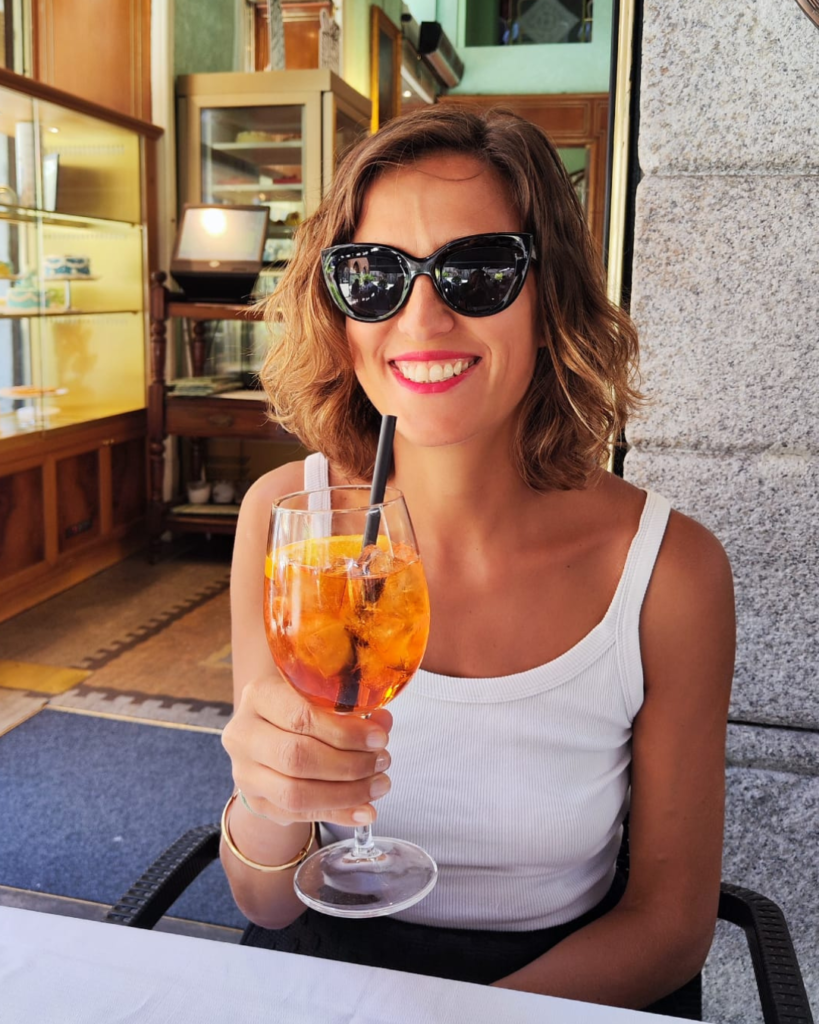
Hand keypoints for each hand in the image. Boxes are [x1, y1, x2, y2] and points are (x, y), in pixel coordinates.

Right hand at [221, 673, 392, 828]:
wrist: (269, 732)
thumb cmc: (300, 707)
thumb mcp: (321, 696)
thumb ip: (352, 708)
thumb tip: (382, 723)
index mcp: (259, 695)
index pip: (301, 716)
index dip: (344, 731)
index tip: (379, 738)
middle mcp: (244, 734)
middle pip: (297, 758)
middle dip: (349, 764)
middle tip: (382, 762)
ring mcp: (245, 772)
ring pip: (295, 793)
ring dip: (346, 793)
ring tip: (379, 785)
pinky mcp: (256, 802)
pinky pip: (298, 816)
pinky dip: (338, 814)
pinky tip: (365, 811)